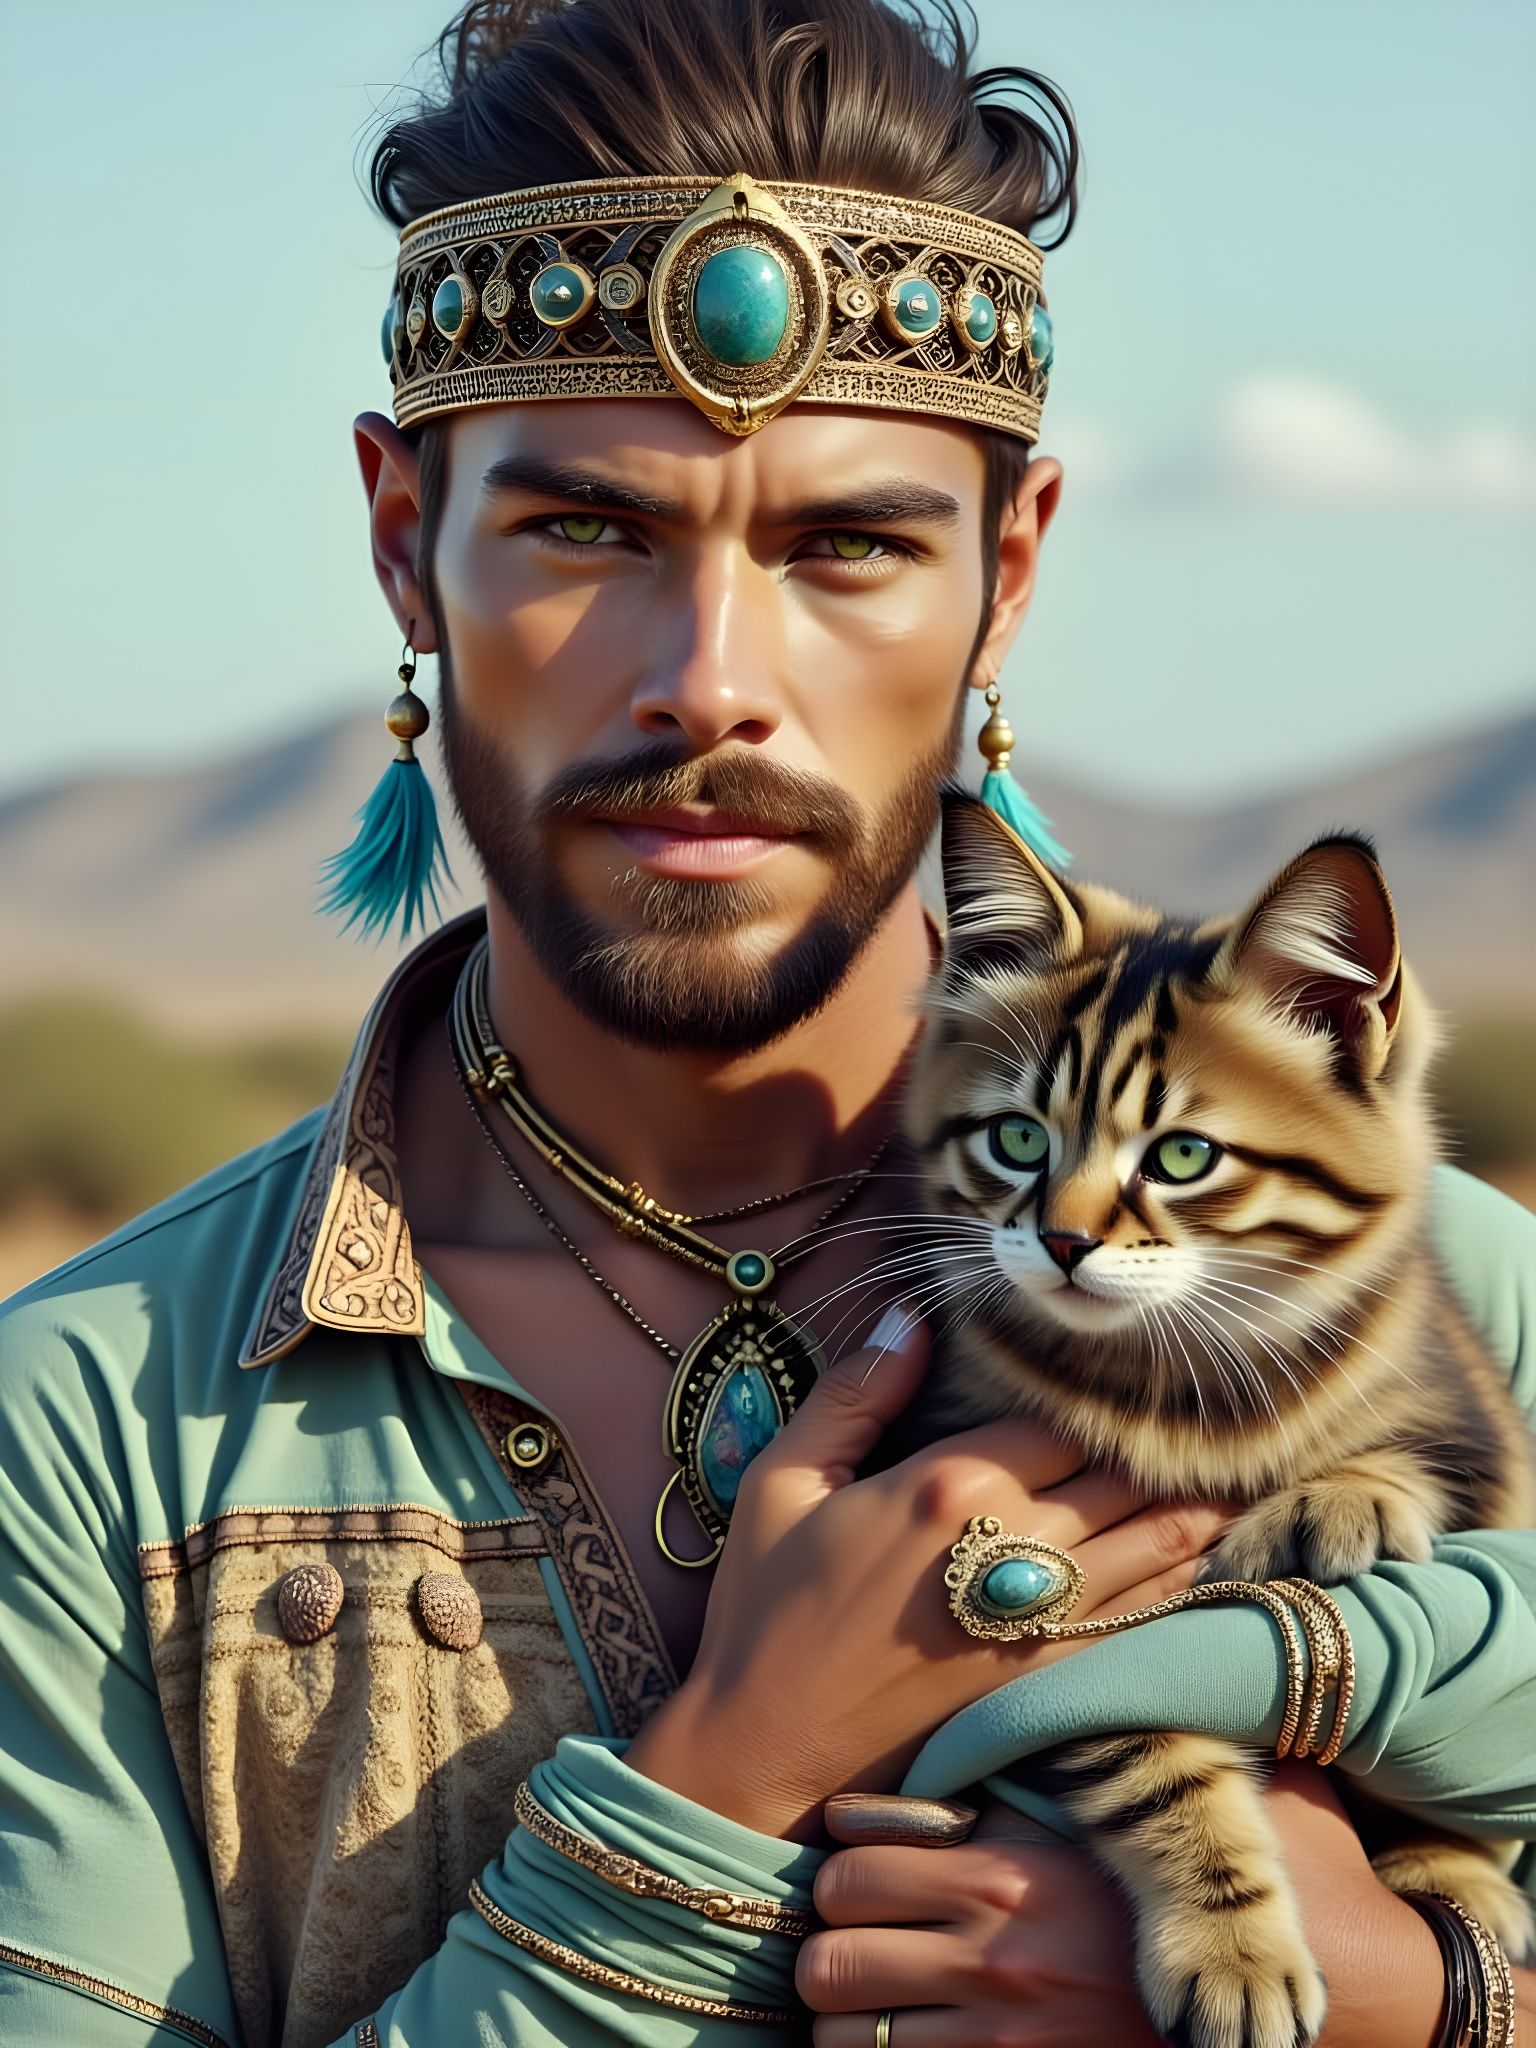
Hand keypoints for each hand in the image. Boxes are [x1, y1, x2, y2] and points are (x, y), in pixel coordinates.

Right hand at [626, 1314, 1229, 1838]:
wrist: (765, 1753)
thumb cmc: (764, 1611)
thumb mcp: (780, 1482)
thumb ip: (854, 1394)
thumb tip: (911, 1316)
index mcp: (948, 1482)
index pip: (1063, 1415)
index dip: (1105, 1390)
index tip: (1137, 1365)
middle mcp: (1012, 1543)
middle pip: (1124, 1473)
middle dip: (1169, 1442)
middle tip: (1215, 1412)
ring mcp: (1040, 1616)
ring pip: (1157, 1541)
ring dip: (1200, 1504)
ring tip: (1241, 1469)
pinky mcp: (1047, 1676)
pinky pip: (1145, 1614)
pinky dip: (1185, 1577)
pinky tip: (1207, 1553)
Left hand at [802, 1804, 1161, 2046]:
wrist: (1198, 2009)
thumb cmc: (1104, 1909)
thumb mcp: (1039, 1846)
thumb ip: (951, 1825)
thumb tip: (846, 1820)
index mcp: (995, 1884)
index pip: (845, 1881)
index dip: (836, 1889)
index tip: (854, 1897)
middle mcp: (989, 1964)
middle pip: (828, 1967)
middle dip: (826, 1964)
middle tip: (848, 1960)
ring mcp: (996, 2042)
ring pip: (843, 2041)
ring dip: (844, 2027)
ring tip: (870, 2012)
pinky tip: (901, 2043)